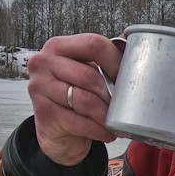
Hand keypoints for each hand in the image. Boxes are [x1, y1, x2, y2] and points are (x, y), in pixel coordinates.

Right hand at [27, 34, 123, 165]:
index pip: (93, 44)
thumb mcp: (90, 70)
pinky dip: (98, 129)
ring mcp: (40, 88)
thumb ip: (108, 55)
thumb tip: (135, 45)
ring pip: (85, 101)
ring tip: (116, 119)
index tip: (128, 75)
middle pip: (89, 75)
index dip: (115, 60)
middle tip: (124, 103)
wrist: (58, 129)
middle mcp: (44, 63)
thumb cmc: (77, 93)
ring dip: (106, 113)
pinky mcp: (44, 114)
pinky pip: (79, 122)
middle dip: (111, 93)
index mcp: (58, 46)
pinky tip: (106, 131)